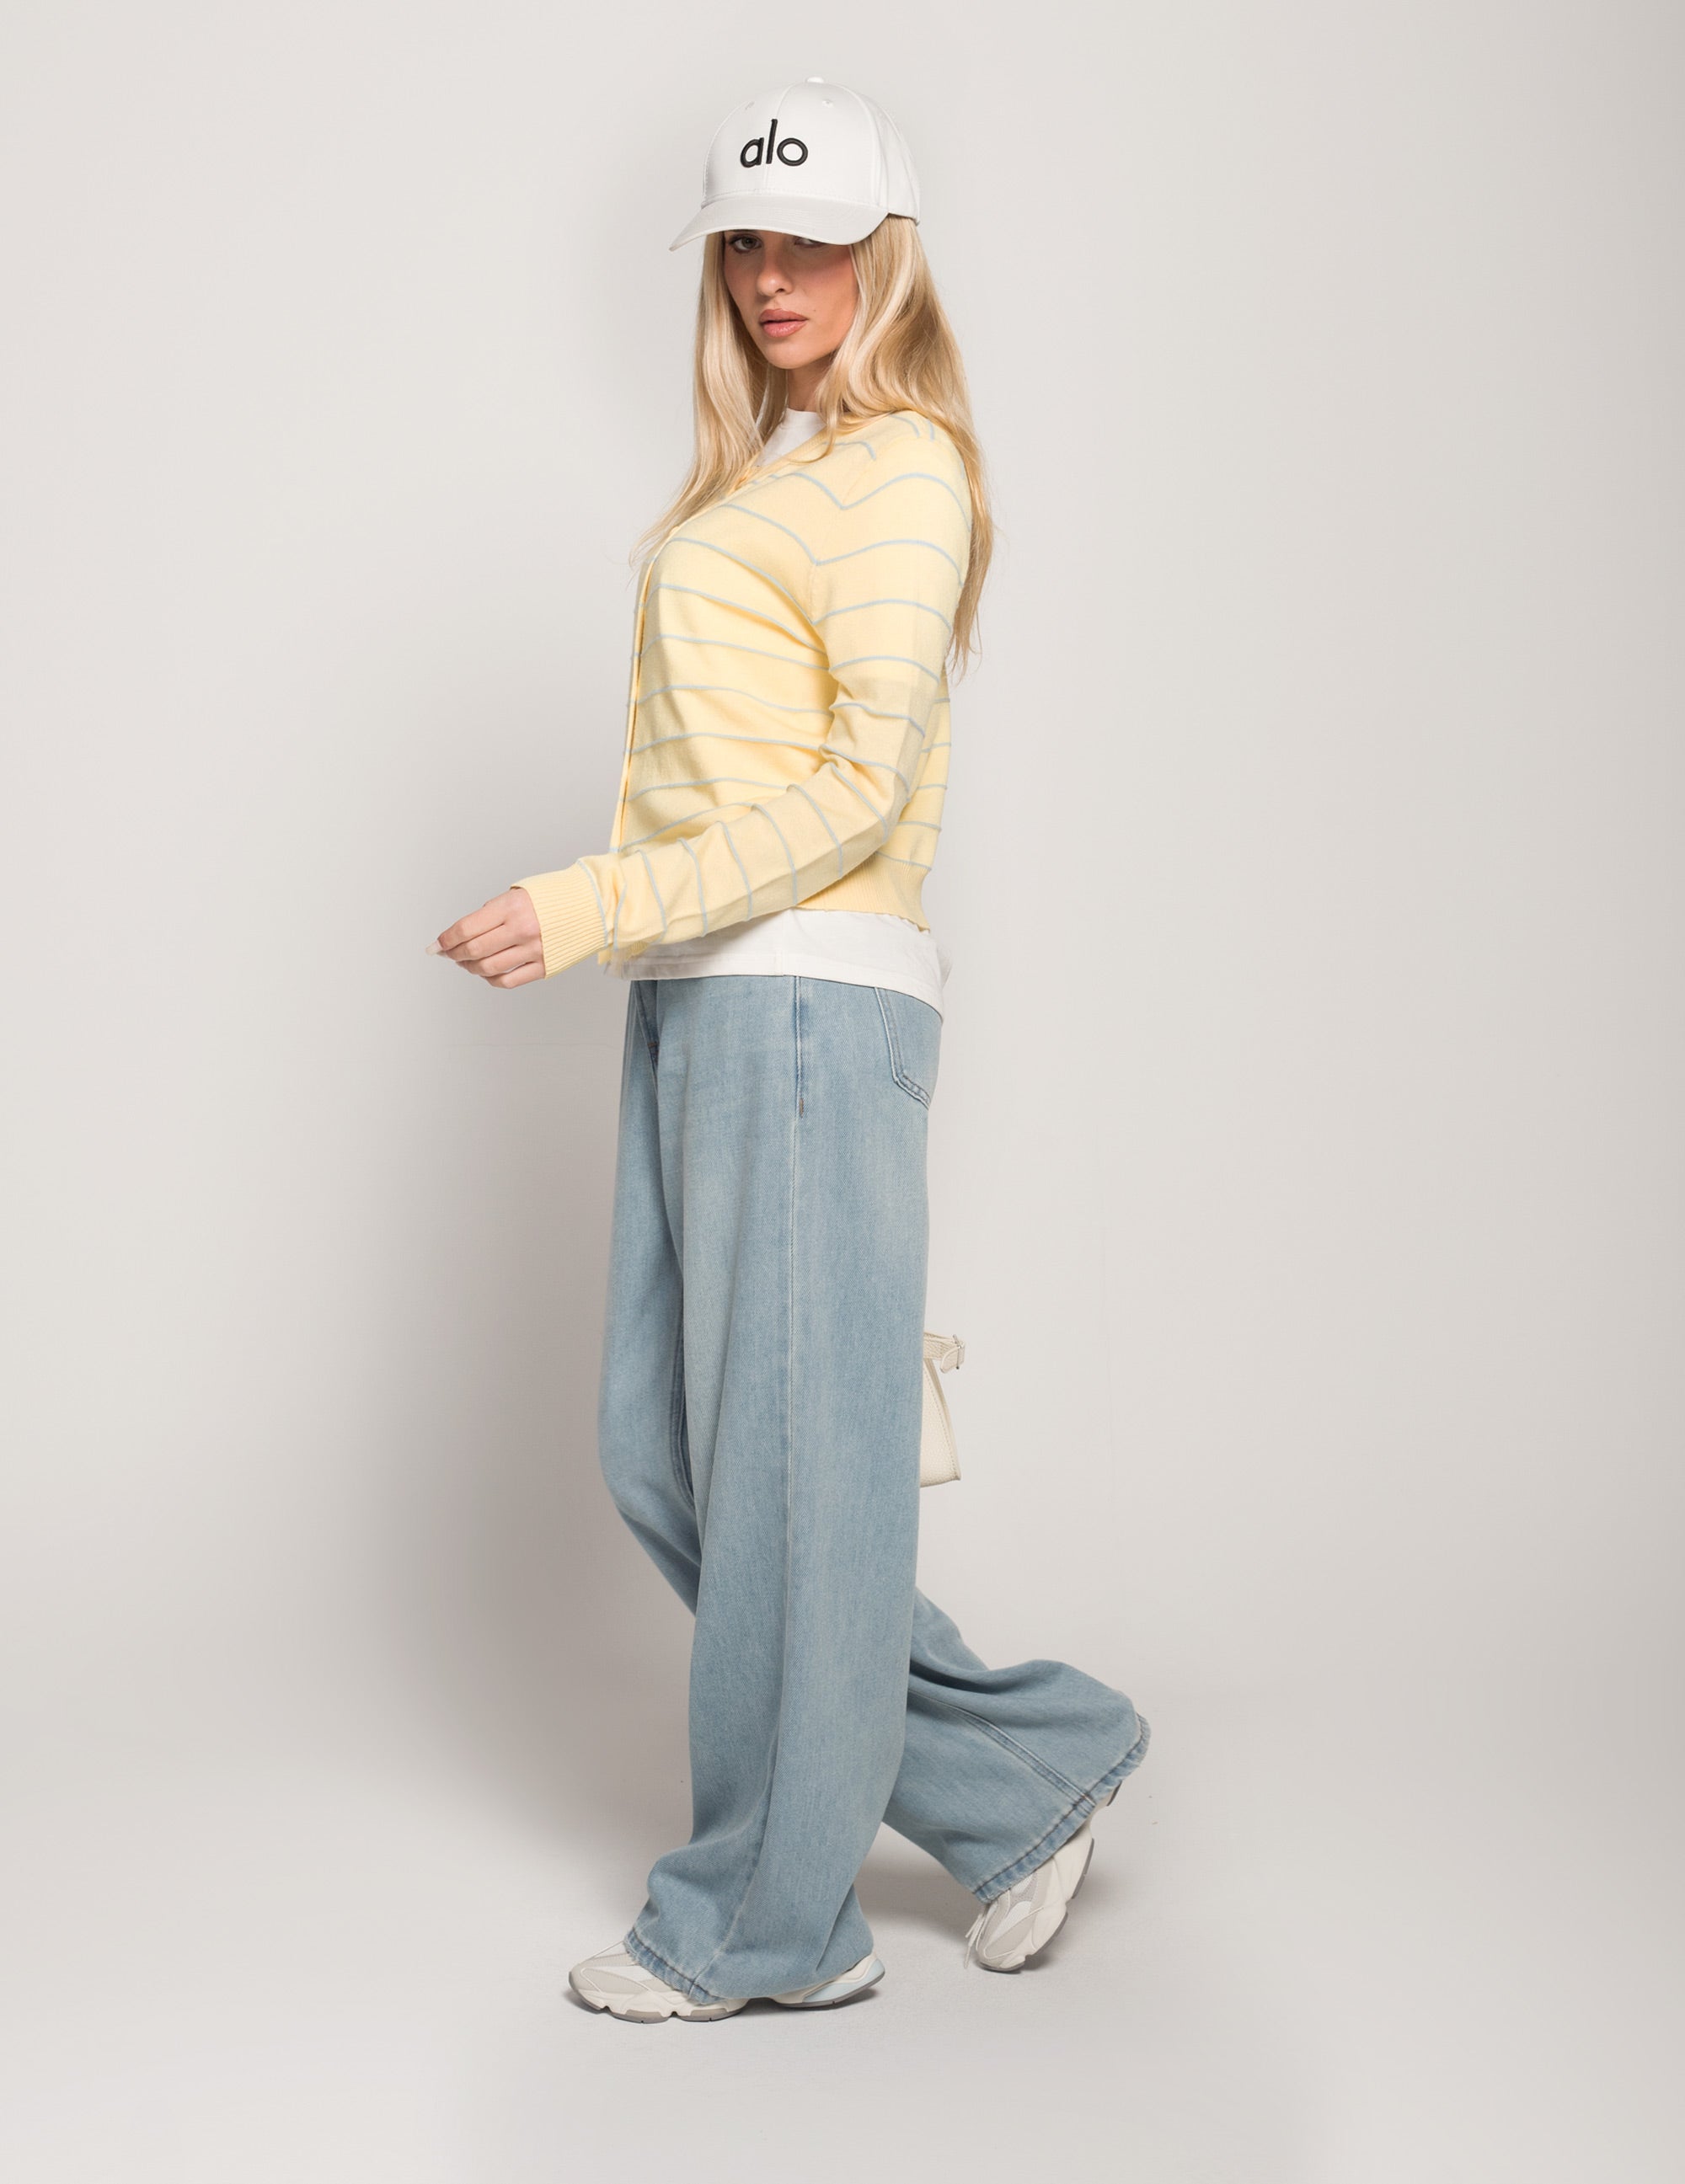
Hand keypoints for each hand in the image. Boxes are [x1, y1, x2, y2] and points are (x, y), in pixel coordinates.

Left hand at [430, 888, 544, 988]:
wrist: (590, 905)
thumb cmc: (553, 897)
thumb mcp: (517, 894)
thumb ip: (491, 913)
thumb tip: (464, 933)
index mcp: (511, 908)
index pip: (466, 928)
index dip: (445, 939)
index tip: (436, 945)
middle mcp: (521, 930)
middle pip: (473, 950)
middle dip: (454, 954)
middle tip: (448, 953)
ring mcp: (533, 950)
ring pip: (487, 968)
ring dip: (470, 967)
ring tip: (466, 962)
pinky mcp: (543, 966)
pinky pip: (508, 981)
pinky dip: (491, 980)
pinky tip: (487, 973)